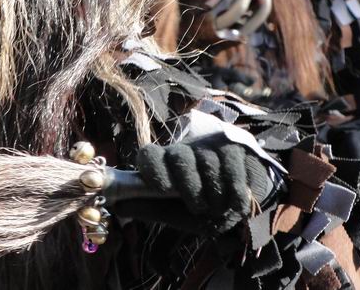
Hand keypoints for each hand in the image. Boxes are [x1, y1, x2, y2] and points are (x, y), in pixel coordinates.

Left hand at [115, 134, 271, 233]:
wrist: (242, 208)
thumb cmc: (202, 211)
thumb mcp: (175, 214)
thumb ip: (148, 208)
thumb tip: (116, 205)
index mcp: (164, 164)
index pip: (149, 155)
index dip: (153, 169)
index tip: (162, 188)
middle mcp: (184, 150)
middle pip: (180, 157)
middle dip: (190, 186)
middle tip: (198, 206)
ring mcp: (210, 146)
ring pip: (207, 162)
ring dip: (214, 192)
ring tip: (219, 207)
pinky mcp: (235, 147)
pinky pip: (232, 163)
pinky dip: (234, 188)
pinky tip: (236, 203)